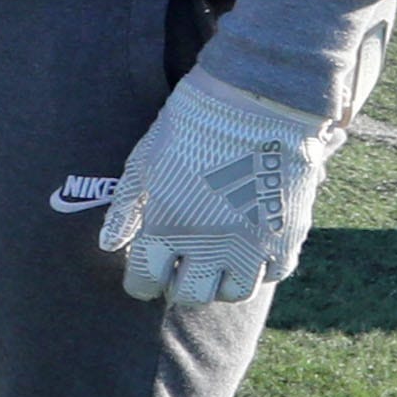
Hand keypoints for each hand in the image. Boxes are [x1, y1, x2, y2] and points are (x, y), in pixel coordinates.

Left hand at [96, 68, 339, 304]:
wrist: (255, 101)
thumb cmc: (190, 125)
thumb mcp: (144, 162)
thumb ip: (126, 210)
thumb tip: (108, 246)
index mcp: (165, 228)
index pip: (144, 282)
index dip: (140, 283)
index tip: (143, 277)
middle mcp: (208, 246)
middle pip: (189, 295)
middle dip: (178, 287)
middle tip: (179, 271)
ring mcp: (252, 244)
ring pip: (234, 292)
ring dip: (219, 284)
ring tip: (214, 264)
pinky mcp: (287, 234)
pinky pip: (273, 273)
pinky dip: (259, 268)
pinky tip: (248, 250)